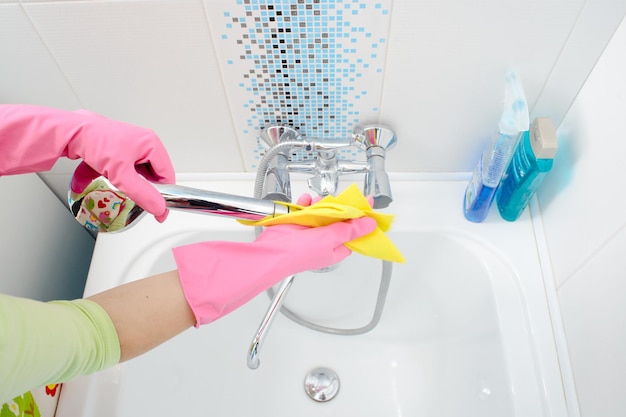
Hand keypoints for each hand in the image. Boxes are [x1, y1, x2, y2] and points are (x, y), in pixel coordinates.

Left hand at [0, 105, 174, 221]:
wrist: (68, 130)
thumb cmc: (96, 142)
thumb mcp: (122, 174)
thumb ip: (143, 194)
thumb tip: (158, 208)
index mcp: (151, 144)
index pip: (166, 174)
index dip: (164, 194)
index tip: (159, 210)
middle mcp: (142, 142)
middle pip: (151, 174)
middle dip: (141, 188)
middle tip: (135, 199)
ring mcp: (127, 144)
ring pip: (134, 172)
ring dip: (124, 182)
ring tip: (115, 186)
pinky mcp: (114, 147)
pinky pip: (118, 167)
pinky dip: (109, 176)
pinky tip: (97, 179)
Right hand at [172, 215, 376, 325]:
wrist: (270, 252)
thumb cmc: (297, 254)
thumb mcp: (330, 239)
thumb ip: (350, 229)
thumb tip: (369, 224)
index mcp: (336, 249)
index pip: (355, 232)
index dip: (362, 219)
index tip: (369, 204)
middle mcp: (324, 240)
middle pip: (339, 219)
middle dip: (339, 208)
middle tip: (343, 197)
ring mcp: (310, 231)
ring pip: (323, 211)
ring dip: (321, 204)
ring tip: (318, 201)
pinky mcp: (297, 223)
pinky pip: (306, 209)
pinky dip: (305, 203)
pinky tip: (304, 201)